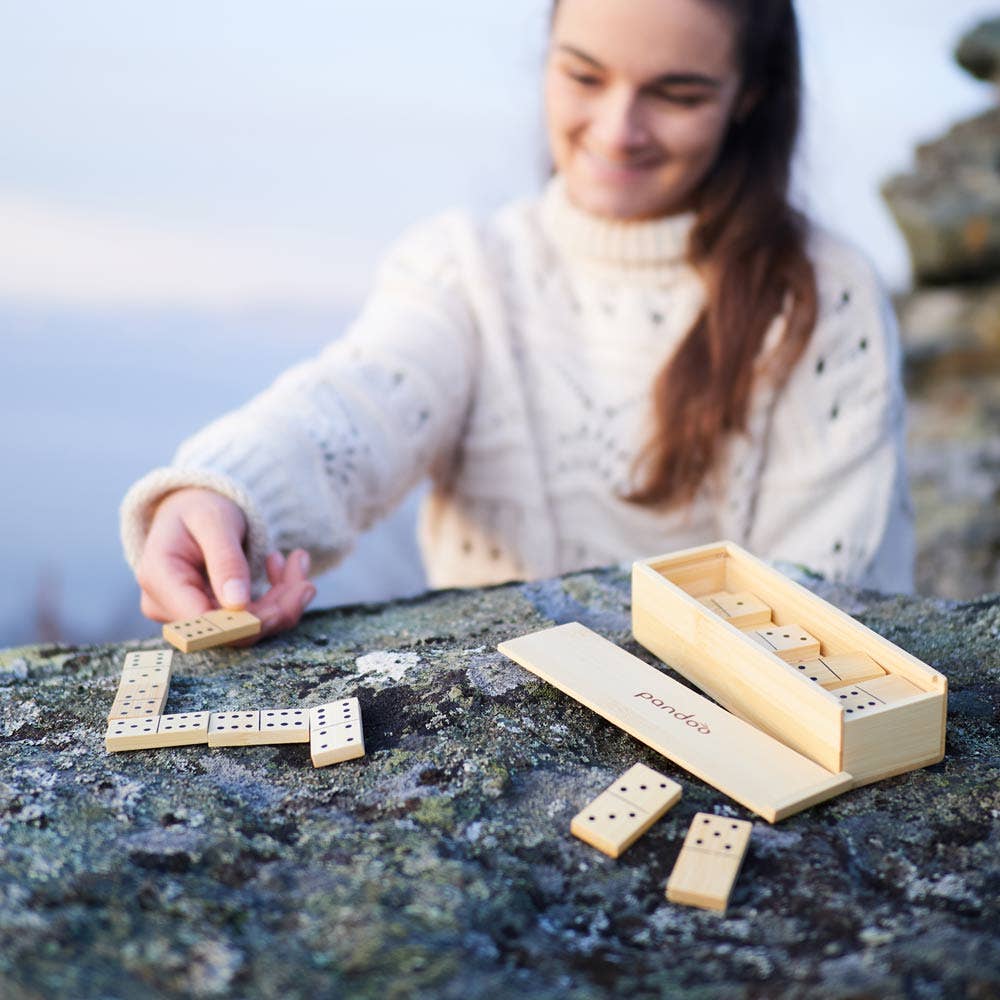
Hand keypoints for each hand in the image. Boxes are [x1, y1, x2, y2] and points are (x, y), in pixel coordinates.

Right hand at [136, 487, 316, 641]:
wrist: (193, 507)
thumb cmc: (199, 508)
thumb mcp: (214, 521)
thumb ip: (225, 560)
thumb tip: (237, 605)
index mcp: (159, 578)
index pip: (201, 622)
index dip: (247, 622)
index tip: (288, 598)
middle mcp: (167, 605)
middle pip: (231, 630)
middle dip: (277, 607)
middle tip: (305, 577)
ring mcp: (190, 614)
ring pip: (249, 628)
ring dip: (283, 600)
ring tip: (299, 562)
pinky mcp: (213, 616)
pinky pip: (253, 619)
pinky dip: (278, 596)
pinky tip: (287, 566)